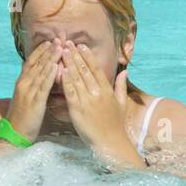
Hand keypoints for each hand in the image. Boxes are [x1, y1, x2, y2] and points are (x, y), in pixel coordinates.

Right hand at [6, 40, 60, 140]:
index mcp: (21, 82)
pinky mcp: (34, 102)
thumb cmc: (23, 118)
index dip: (40, 51)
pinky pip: (43, 86)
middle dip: (48, 51)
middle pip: (36, 63)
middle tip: (58, 39)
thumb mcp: (26, 98)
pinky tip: (56, 66)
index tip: (50, 42)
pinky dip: (49, 75)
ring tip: (60, 48)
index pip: (31, 62)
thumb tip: (41, 77)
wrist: (14, 133)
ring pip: (40, 72)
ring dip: (50, 58)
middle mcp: (23, 84)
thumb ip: (33, 86)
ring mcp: (28, 92)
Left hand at [61, 44, 143, 167]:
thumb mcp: (122, 103)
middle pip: (84, 70)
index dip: (88, 56)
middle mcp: (97, 92)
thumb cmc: (115, 125)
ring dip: (68, 63)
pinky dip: (65, 80)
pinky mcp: (77, 109)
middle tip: (67, 43)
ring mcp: (87, 100)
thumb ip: (121, 86)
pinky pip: (69, 91)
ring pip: (76, 78)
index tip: (81, 46)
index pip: (96, 69)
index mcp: (107, 90)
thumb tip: (124, 71)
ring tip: (61, 52)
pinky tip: (60, 70)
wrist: (109, 142)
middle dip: (75, 55)